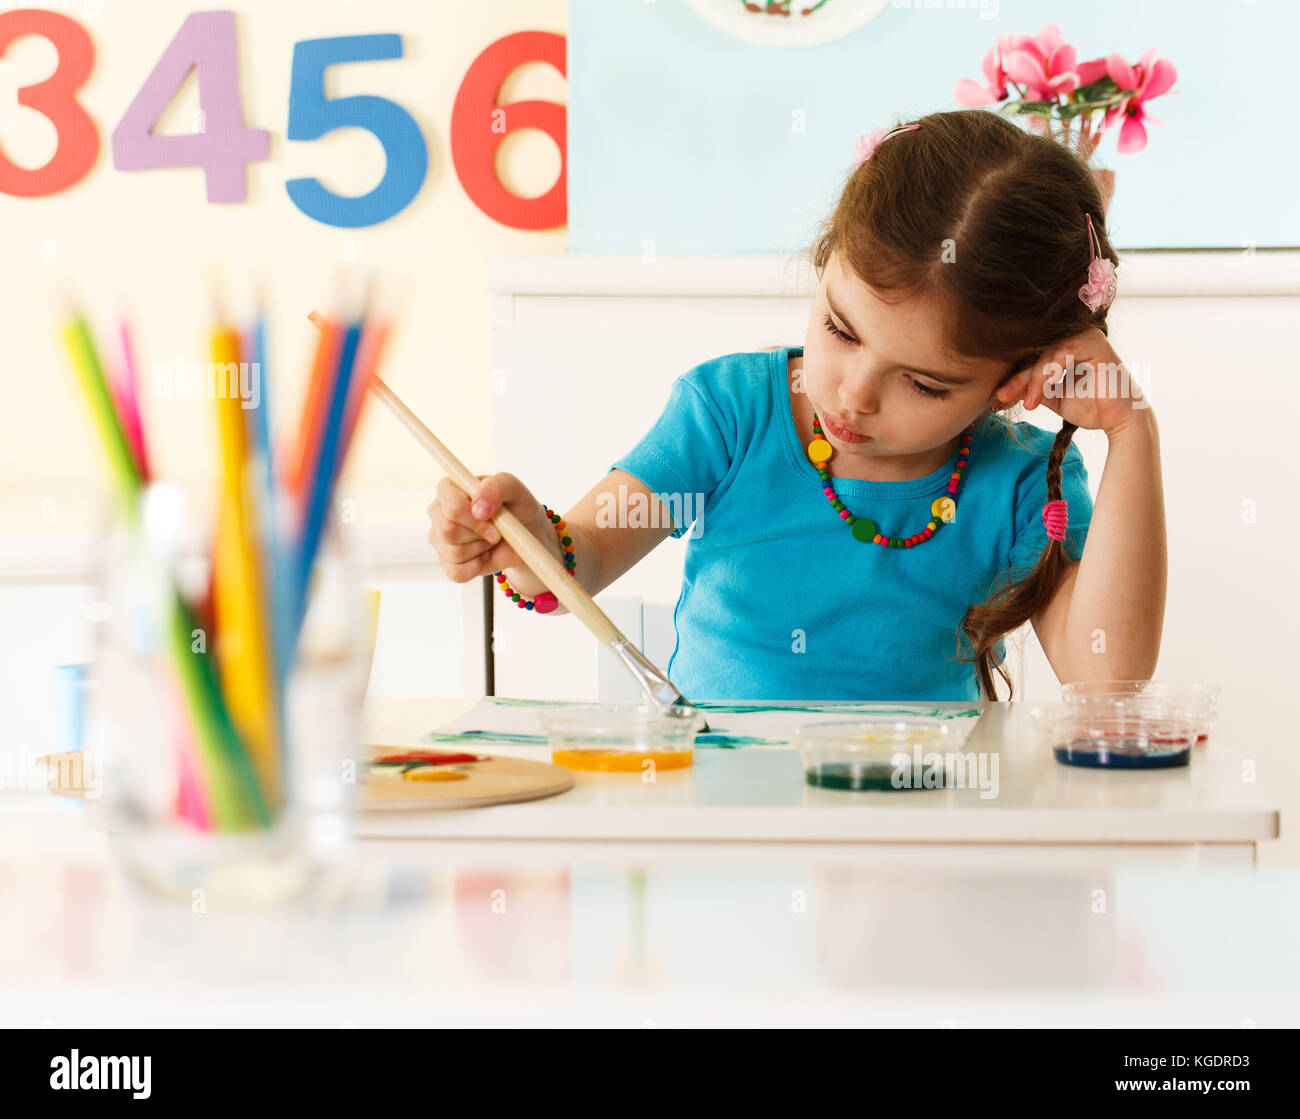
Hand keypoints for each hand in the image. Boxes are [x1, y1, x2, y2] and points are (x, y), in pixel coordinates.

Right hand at [427, 471, 554, 582]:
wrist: (524, 535)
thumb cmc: (515, 506)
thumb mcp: (514, 488)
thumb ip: (495, 487)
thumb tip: (477, 508)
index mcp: (449, 488)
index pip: (451, 507)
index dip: (473, 519)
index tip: (492, 518)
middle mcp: (438, 511)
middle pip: (448, 531)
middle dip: (479, 534)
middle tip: (496, 530)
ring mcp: (439, 538)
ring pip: (454, 553)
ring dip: (481, 549)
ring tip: (490, 539)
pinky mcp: (446, 562)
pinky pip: (456, 572)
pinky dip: (477, 567)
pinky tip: (484, 555)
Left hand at [994, 327, 1148, 436]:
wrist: (1119, 420)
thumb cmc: (1091, 407)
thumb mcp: (1052, 397)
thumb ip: (1031, 387)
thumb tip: (1002, 387)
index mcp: (1066, 344)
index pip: (1033, 357)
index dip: (1015, 375)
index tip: (998, 395)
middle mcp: (1076, 335)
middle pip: (1036, 352)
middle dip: (1019, 377)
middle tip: (1002, 396)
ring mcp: (1086, 335)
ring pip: (1046, 353)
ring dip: (1033, 379)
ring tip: (1029, 403)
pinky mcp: (1094, 342)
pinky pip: (1063, 353)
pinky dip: (1049, 373)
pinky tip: (1041, 393)